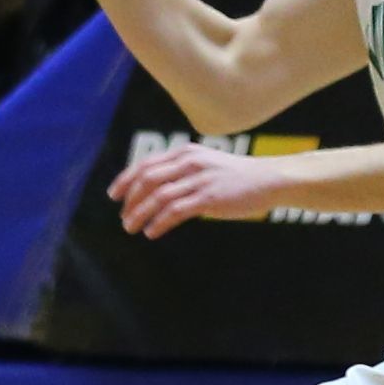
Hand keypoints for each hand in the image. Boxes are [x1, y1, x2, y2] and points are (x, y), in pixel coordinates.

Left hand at [111, 140, 283, 235]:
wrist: (269, 179)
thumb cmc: (236, 176)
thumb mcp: (206, 163)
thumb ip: (182, 170)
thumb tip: (156, 188)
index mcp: (185, 153)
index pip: (146, 164)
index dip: (126, 179)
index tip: (114, 195)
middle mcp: (189, 162)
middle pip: (147, 180)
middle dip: (130, 200)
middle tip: (123, 217)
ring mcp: (199, 179)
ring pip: (158, 197)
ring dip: (140, 214)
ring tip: (131, 228)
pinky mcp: (209, 198)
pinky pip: (175, 211)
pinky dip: (159, 222)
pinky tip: (152, 232)